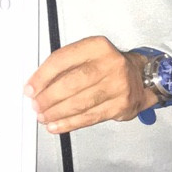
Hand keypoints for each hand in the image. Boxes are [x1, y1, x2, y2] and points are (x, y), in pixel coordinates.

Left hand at [25, 37, 152, 133]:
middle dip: (49, 97)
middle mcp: (110, 64)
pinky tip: (58, 125)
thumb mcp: (88, 55)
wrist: (141, 78)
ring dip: (57, 113)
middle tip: (36, 104)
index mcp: (97, 46)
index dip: (42, 76)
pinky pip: (90, 117)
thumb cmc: (109, 66)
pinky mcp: (121, 105)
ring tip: (44, 116)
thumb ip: (64, 66)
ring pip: (80, 102)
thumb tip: (38, 84)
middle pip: (72, 83)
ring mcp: (118, 85)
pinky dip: (70, 123)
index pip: (63, 59)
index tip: (31, 87)